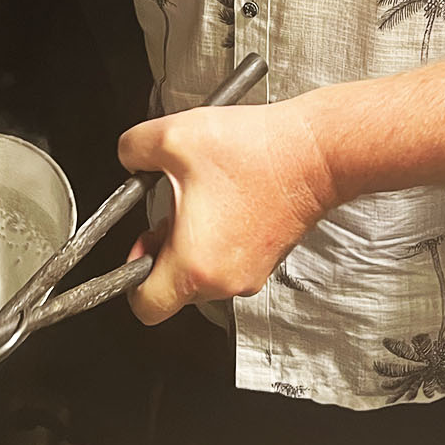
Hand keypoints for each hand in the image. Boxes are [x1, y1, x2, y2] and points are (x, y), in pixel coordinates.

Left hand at [117, 98, 336, 324]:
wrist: (316, 151)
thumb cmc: (257, 152)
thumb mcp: (173, 137)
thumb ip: (133, 149)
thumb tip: (128, 156)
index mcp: (194, 266)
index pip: (146, 307)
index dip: (129, 281)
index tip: (137, 249)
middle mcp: (224, 281)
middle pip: (175, 289)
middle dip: (164, 251)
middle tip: (169, 210)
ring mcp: (251, 274)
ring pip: (203, 273)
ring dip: (193, 242)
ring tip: (200, 197)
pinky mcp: (269, 259)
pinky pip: (229, 260)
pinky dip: (220, 236)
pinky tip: (225, 197)